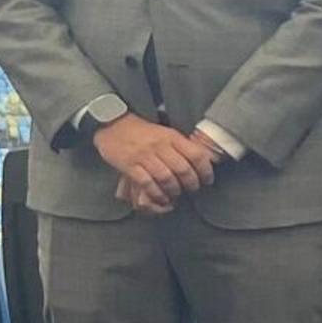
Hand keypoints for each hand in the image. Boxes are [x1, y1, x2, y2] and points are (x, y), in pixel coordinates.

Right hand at [91, 114, 217, 211]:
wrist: (114, 124)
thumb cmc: (143, 132)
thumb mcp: (166, 133)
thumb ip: (181, 146)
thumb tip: (204, 161)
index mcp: (172, 137)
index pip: (196, 155)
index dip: (206, 170)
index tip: (207, 180)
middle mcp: (160, 146)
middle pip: (183, 169)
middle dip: (191, 184)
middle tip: (193, 189)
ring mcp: (144, 156)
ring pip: (167, 178)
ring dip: (175, 190)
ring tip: (176, 194)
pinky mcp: (129, 165)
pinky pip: (147, 183)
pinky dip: (157, 193)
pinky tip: (161, 197)